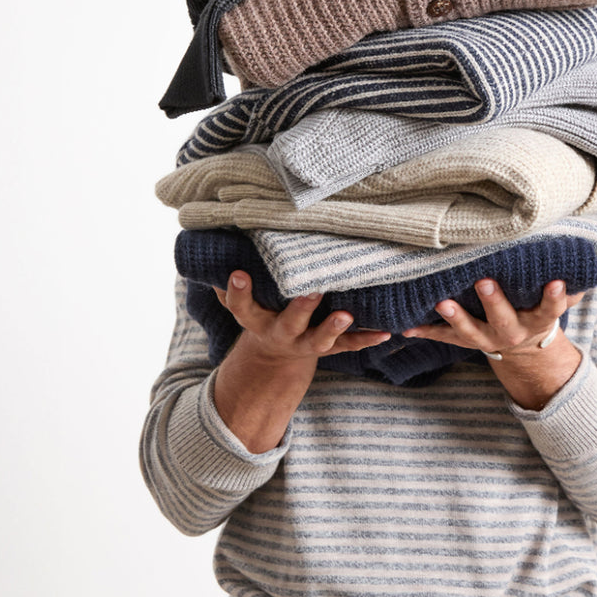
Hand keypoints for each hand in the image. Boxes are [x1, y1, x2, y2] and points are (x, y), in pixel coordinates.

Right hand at [214, 271, 390, 367]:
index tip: (239, 273)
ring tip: (347, 316)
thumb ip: (230, 279)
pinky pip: (348, 345)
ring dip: (334, 327)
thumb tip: (210, 240)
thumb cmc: (260, 310)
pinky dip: (367, 338)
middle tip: (312, 292)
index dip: (238, 291)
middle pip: (288, 323)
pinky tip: (386, 332)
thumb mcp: (242, 299)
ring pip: (320, 340)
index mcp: (255, 318)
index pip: (241, 305)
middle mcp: (280, 333)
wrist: (275, 355)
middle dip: (300, 308)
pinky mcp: (328, 347)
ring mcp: (305, 343)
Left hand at [401, 278, 584, 357]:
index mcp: (538, 322)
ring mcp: (486, 339)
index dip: (555, 298)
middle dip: (493, 301)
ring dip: (455, 317)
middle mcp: (511, 332)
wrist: (524, 353)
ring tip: (441, 302)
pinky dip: (425, 331)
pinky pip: (443, 338)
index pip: (551, 310)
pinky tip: (406, 327)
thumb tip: (596, 253)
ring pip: (469, 332)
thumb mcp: (560, 301)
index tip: (556, 283)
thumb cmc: (539, 312)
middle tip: (484, 282)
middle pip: (504, 319)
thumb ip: (575, 280)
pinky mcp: (464, 341)